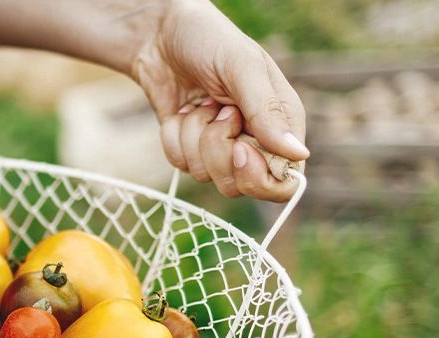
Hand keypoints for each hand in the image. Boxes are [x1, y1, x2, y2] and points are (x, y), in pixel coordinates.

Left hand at [133, 0, 309, 200]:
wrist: (157, 34)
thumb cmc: (207, 40)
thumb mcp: (241, 67)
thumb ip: (267, 111)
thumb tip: (298, 155)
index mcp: (282, 122)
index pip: (286, 180)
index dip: (260, 176)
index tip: (239, 149)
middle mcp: (254, 140)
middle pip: (241, 185)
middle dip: (219, 151)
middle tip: (217, 112)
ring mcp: (220, 146)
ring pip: (207, 175)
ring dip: (193, 137)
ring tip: (199, 103)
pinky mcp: (189, 147)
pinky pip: (180, 164)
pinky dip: (173, 137)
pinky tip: (179, 111)